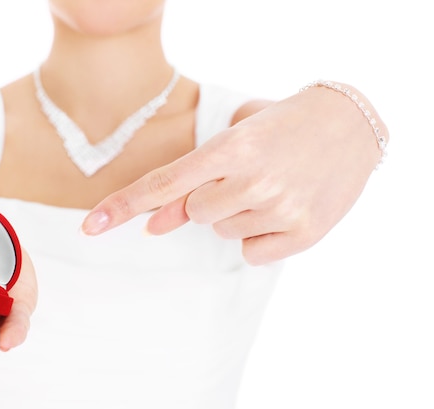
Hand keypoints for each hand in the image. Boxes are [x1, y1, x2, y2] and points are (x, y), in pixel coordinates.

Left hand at [81, 85, 385, 264]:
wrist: (348, 125)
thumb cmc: (280, 130)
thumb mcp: (236, 142)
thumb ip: (191, 184)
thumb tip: (155, 224)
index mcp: (230, 148)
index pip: (164, 183)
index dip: (123, 205)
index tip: (90, 226)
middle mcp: (253, 178)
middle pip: (194, 214)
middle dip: (209, 199)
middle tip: (247, 174)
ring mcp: (280, 207)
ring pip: (223, 233)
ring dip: (238, 215)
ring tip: (272, 186)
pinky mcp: (304, 233)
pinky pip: (252, 253)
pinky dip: (260, 236)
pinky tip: (284, 209)